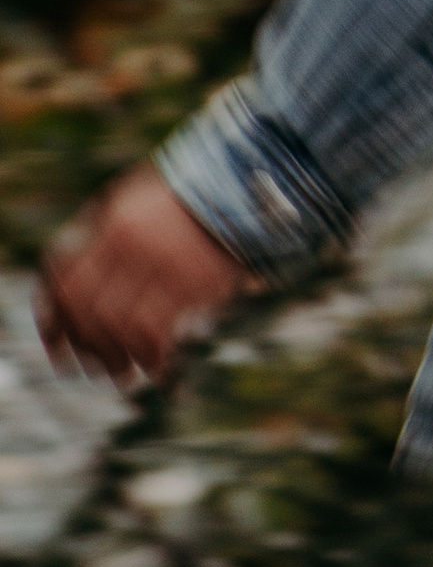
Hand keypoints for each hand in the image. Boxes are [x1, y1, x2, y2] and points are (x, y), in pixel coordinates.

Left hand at [36, 167, 250, 391]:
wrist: (247, 190)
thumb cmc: (193, 203)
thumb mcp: (144, 205)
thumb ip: (110, 234)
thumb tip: (76, 282)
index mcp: (112, 223)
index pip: (63, 276)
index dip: (52, 315)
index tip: (56, 344)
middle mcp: (126, 242)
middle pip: (82, 304)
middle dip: (82, 343)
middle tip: (90, 368)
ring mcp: (156, 261)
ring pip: (112, 323)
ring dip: (114, 358)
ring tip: (122, 376)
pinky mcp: (187, 281)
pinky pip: (151, 331)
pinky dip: (149, 356)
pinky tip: (156, 368)